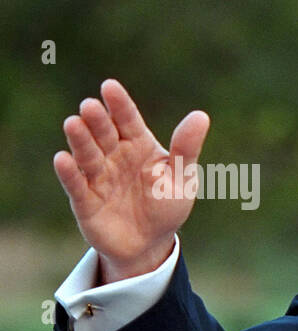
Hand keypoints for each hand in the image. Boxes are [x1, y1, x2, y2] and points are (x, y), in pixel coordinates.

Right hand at [52, 79, 209, 281]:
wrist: (151, 244)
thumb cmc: (167, 206)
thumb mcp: (182, 179)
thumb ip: (186, 149)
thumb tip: (201, 116)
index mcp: (139, 145)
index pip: (128, 120)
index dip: (119, 104)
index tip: (109, 86)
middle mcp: (114, 156)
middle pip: (104, 133)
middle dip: (97, 120)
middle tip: (90, 106)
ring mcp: (98, 177)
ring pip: (87, 154)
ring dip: (80, 140)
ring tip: (73, 123)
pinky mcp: (85, 200)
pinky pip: (76, 184)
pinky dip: (69, 172)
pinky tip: (63, 158)